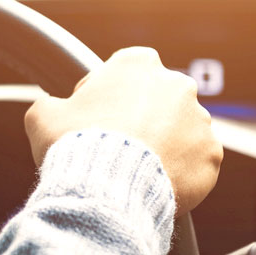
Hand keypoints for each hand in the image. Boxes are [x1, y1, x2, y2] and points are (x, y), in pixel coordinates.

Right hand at [24, 46, 221, 212]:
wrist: (105, 190)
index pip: (126, 71)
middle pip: (159, 100)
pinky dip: (182, 173)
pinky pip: (197, 162)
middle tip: (120, 146)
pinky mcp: (212, 156)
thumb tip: (52, 109)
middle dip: (144, 119)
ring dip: (166, 145)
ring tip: (139, 170)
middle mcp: (176, 84)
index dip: (110, 94)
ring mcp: (200, 121)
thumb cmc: (74, 145)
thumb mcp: (43, 115)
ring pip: (182, 131)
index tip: (98, 116)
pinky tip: (158, 185)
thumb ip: (53, 104)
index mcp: (137, 63)